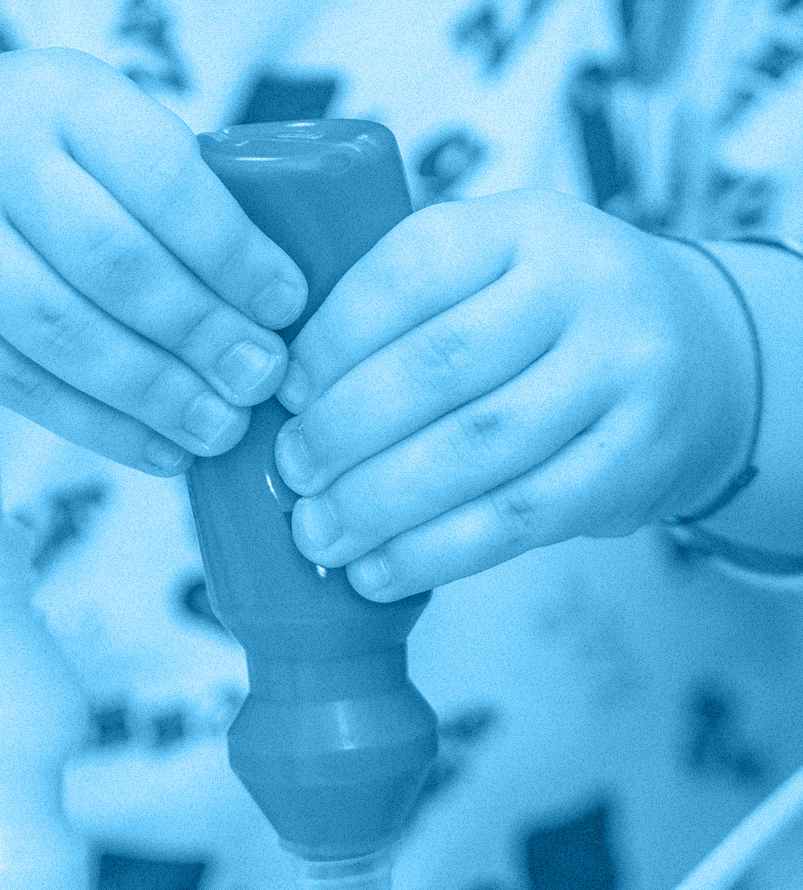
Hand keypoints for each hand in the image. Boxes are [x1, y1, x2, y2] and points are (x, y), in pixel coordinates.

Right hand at [0, 48, 305, 474]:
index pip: (161, 177)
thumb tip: (269, 313)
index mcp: (63, 96)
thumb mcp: (107, 135)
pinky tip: (161, 451)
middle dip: (198, 332)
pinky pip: (17, 384)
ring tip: (218, 427)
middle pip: (109, 262)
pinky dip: (100, 428)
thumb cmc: (47, 159)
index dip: (230, 252)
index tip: (284, 306)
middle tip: (259, 380)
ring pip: (58, 332)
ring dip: (154, 394)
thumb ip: (177, 201)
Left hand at [272, 189, 755, 598]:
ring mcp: (620, 373)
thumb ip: (403, 313)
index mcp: (520, 226)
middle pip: (437, 367)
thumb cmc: (548, 322)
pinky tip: (379, 573)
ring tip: (319, 534)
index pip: (406, 273)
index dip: (330, 342)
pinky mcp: (635, 460)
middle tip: (291, 475)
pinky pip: (520, 517)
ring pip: (476, 450)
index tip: (283, 395)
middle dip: (344, 432)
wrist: (695, 356)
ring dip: (379, 505)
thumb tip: (285, 400)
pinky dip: (436, 553)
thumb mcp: (490, 274)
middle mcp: (581, 285)